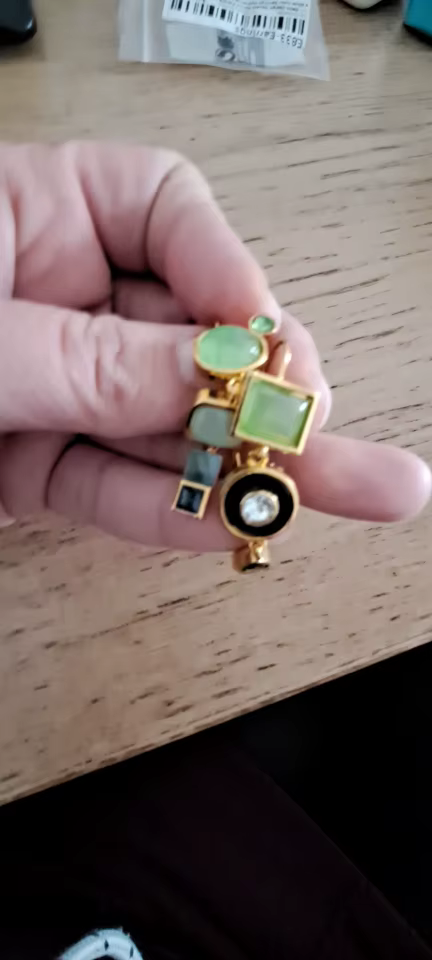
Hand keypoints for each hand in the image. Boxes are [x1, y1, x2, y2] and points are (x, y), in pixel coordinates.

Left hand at [0, 142, 428, 551]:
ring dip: (241, 464)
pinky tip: (229, 524)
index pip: (163, 210)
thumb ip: (91, 357)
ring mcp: (48, 386)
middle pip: (187, 333)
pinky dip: (164, 511)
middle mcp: (56, 298)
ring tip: (341, 491)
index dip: (228, 271)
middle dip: (261, 385)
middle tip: (324, 423)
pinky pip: (106, 486)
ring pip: (161, 424)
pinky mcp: (28, 464)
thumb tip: (214, 375)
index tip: (264, 331)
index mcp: (38, 215)